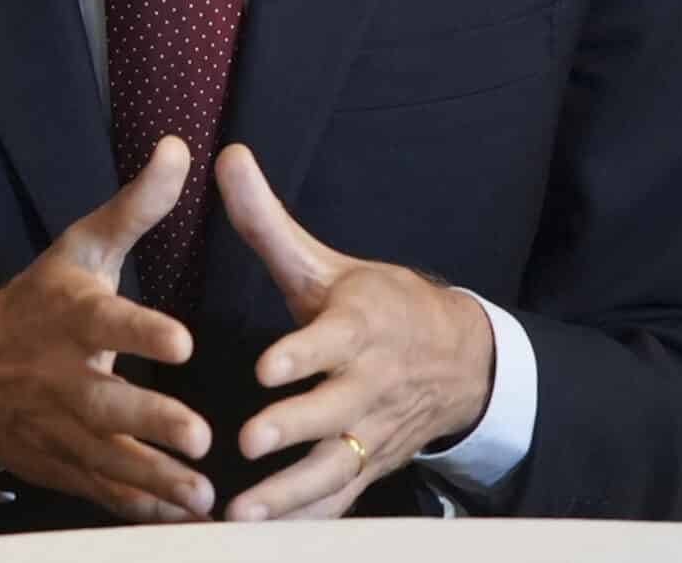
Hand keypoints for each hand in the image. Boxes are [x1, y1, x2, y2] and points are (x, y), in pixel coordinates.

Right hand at [0, 136, 216, 522]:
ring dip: (155, 479)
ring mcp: (59, 429)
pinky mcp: (61, 465)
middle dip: (152, 424)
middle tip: (202, 437)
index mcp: (72, 317)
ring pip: (108, 460)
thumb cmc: (39, 301)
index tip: (184, 342)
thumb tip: (180, 149)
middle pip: (107, 405)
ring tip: (204, 494)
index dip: (142, 333)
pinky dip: (138, 507)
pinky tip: (182, 518)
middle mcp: (63, 378)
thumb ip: (135, 207)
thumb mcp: (79, 247)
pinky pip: (101, 491)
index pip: (107, 323)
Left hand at [212, 143, 495, 520]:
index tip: (265, 369)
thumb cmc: (375, 305)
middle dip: (295, 428)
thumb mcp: (324, 262)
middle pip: (334, 411)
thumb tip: (224, 156)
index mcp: (358, 327)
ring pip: (334, 468)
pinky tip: (257, 537)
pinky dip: (302, 524)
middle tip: (249, 441)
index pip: (330, 341)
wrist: (458, 359)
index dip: (301, 355)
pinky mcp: (367, 466)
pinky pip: (337, 503)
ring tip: (243, 512)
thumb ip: (267, 221)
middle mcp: (368, 384)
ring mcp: (370, 432)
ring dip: (291, 493)